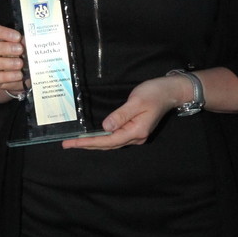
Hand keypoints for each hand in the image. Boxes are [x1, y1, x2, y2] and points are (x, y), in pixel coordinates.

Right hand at [0, 23, 25, 103]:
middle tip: (20, 50)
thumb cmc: (18, 58)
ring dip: (5, 63)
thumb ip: (24, 44)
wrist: (14, 78)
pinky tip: (18, 75)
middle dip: (3, 48)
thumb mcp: (22, 49)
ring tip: (20, 64)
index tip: (17, 37)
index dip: (3, 32)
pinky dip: (7, 76)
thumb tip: (28, 42)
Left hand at [63, 76, 179, 150]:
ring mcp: (136, 135)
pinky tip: (93, 137)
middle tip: (67, 144)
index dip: (88, 142)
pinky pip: (114, 138)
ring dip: (93, 143)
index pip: (107, 141)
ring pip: (110, 143)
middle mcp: (135, 137)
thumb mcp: (136, 102)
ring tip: (76, 142)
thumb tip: (105, 127)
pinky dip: (102, 139)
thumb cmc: (154, 94)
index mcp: (136, 132)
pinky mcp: (135, 129)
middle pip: (107, 145)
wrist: (170, 91)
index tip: (72, 143)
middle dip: (86, 145)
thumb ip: (121, 115)